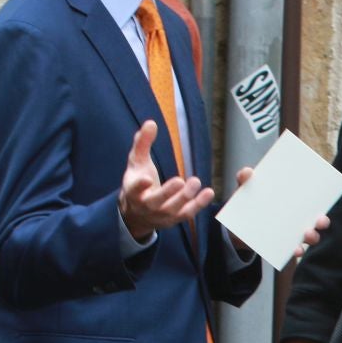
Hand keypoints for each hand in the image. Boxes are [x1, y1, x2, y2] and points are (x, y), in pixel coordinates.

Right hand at [120, 120, 209, 240]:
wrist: (137, 214)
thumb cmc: (137, 183)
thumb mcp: (136, 162)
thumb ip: (142, 143)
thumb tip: (151, 123)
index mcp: (133, 192)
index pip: (134, 189)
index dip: (140, 185)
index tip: (146, 179)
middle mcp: (146, 206)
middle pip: (156, 202)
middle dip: (168, 193)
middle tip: (180, 181)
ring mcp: (161, 215)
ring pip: (173, 210)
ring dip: (186, 198)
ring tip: (196, 181)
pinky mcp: (174, 219)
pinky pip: (187, 214)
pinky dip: (198, 205)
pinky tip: (208, 193)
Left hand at [226, 165, 331, 259]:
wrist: (235, 230)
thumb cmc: (247, 205)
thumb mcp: (245, 190)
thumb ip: (244, 179)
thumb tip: (248, 172)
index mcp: (294, 202)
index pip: (313, 199)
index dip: (322, 198)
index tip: (324, 196)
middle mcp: (299, 220)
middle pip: (318, 220)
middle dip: (322, 221)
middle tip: (320, 219)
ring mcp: (293, 235)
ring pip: (310, 237)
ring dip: (312, 236)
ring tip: (307, 234)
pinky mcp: (283, 248)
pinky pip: (294, 251)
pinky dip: (297, 251)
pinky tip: (295, 250)